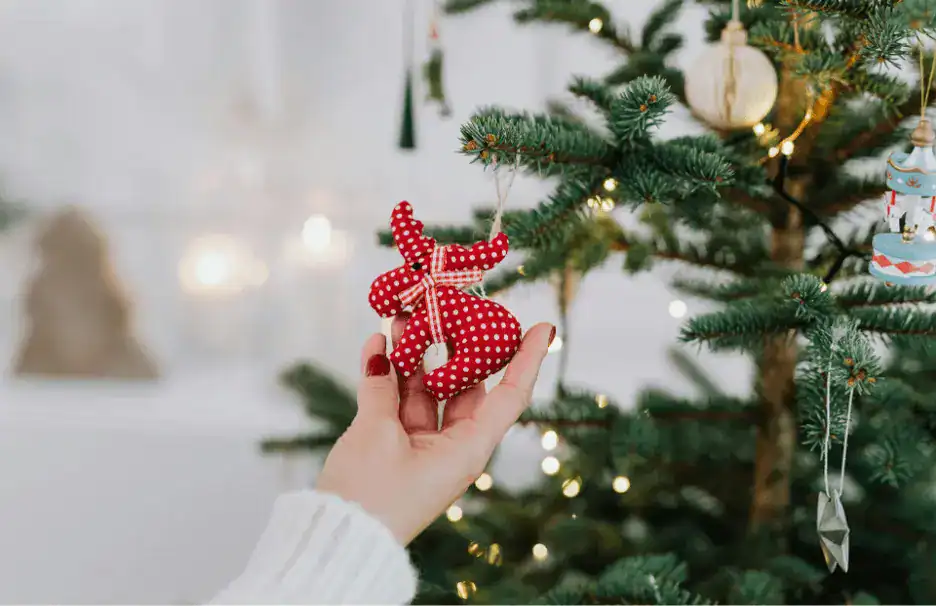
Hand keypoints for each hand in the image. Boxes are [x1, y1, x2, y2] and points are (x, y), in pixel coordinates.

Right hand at [316, 316, 553, 544]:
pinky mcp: (394, 445)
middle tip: (448, 306)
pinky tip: (377, 343)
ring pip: (426, 388)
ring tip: (403, 315)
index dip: (527, 359)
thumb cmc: (371, 496)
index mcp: (467, 449)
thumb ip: (382, 388)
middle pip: (463, 384)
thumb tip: (381, 350)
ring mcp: (423, 444)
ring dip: (413, 354)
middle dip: (453, 344)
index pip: (509, 396)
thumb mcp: (377, 435)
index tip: (543, 326)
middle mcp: (452, 445)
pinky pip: (397, 401)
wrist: (337, 538)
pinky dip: (387, 374)